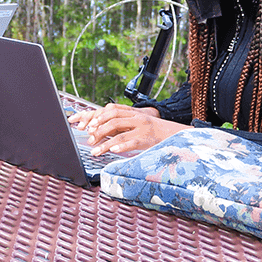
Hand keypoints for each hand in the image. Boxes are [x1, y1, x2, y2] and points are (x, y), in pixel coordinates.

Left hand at [69, 103, 184, 155]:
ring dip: (104, 142)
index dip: (96, 116)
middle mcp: (136, 117)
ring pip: (119, 132)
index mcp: (133, 112)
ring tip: (95, 151)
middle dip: (98, 128)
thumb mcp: (139, 124)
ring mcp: (142, 127)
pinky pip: (132, 142)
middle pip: (112, 119)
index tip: (85, 125)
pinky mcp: (147, 139)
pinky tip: (113, 150)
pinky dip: (121, 146)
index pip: (110, 109)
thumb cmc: (155, 132)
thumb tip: (102, 132)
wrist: (177, 134)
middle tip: (89, 138)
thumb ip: (123, 125)